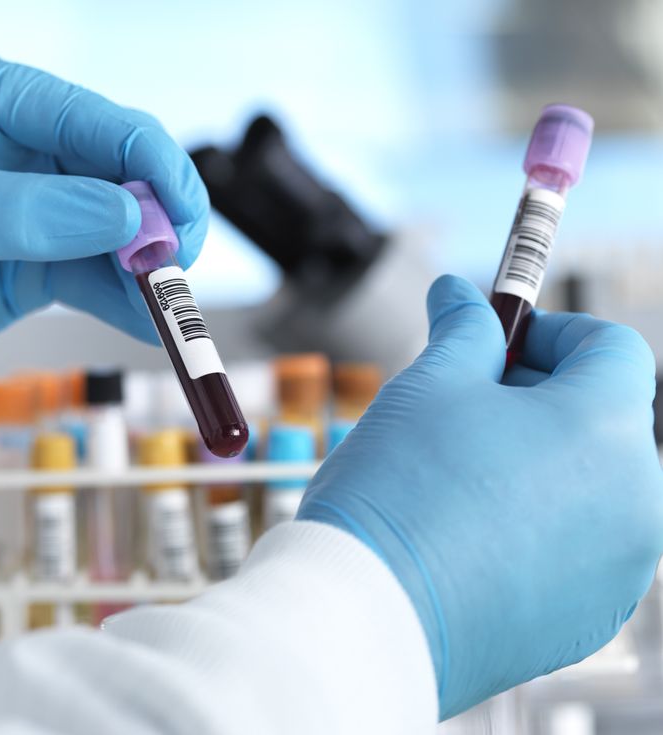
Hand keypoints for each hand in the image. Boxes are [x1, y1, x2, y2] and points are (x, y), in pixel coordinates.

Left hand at [0, 43, 207, 384]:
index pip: (93, 119)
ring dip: (147, 267)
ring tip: (169, 305)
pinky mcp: (33, 262)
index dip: (148, 164)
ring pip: (117, 230)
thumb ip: (37, 214)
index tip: (180, 214)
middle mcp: (18, 144)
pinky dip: (124, 300)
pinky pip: (95, 276)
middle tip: (177, 265)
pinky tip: (146, 320)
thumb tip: (133, 221)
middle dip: (157, 219)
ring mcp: (31, 206)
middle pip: (119, 173)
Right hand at [299, 275, 662, 717]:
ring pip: (589, 489)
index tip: (498, 343)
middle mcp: (638, 501)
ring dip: (537, 467)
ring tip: (457, 478)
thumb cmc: (398, 489)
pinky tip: (467, 536)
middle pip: (603, 420)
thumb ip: (463, 330)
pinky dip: (536, 531)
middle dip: (539, 401)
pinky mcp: (588, 621)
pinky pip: (576, 553)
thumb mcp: (427, 384)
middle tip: (463, 408)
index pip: (611, 348)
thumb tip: (460, 294)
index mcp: (607, 427)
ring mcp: (620, 570)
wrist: (369, 616)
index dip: (551, 333)